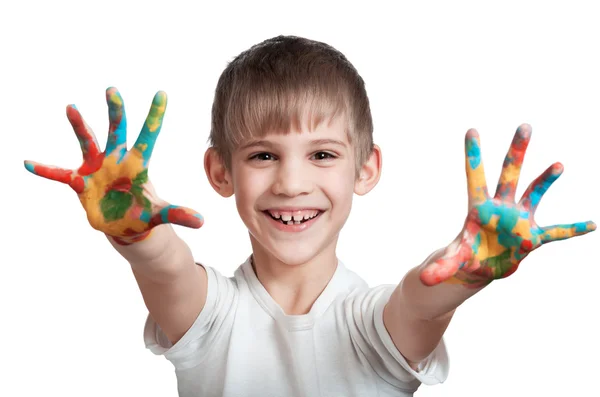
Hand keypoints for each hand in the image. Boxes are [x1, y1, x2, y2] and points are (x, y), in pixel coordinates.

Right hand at [24, 87, 202, 243]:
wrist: (124, 225)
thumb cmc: (143, 213)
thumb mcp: (160, 214)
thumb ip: (178, 214)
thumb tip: (202, 221)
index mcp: (138, 164)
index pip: (148, 136)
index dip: (154, 117)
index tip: (162, 94)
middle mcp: (116, 160)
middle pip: (117, 131)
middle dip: (116, 112)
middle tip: (113, 90)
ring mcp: (96, 169)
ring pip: (88, 143)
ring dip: (81, 127)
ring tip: (72, 108)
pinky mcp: (80, 183)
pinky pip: (60, 175)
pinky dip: (46, 170)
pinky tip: (28, 163)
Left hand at [420, 124, 594, 286]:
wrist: (481, 268)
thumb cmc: (465, 256)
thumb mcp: (453, 261)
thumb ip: (442, 267)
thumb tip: (424, 279)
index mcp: (478, 208)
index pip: (475, 177)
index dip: (474, 155)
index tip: (471, 130)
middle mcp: (501, 207)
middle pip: (509, 174)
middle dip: (516, 151)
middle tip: (524, 126)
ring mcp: (519, 219)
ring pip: (534, 192)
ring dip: (545, 179)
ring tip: (558, 165)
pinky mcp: (532, 237)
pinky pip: (556, 232)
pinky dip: (572, 230)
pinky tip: (591, 224)